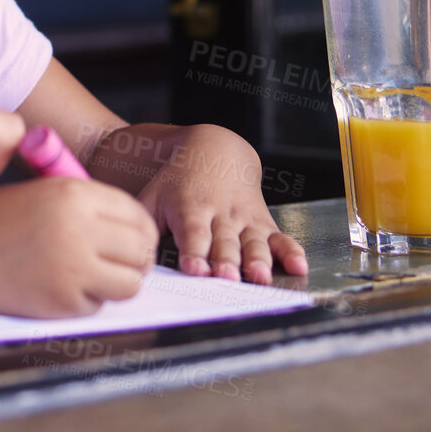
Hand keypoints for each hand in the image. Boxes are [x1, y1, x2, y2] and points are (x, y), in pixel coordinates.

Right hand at [0, 177, 158, 317]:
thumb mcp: (41, 191)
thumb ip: (86, 204)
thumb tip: (134, 228)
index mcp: (74, 193)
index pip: (136, 215)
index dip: (139, 229)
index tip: (131, 238)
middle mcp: (79, 228)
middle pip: (141, 250)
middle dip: (135, 258)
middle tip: (118, 261)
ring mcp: (72, 268)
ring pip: (131, 283)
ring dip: (118, 281)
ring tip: (95, 274)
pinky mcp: (62, 301)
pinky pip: (99, 304)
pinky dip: (88, 300)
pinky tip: (61, 285)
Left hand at [134, 124, 307, 283]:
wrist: (214, 151)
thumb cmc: (177, 182)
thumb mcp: (153, 197)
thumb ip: (143, 226)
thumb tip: (132, 257)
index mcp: (191, 208)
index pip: (193, 232)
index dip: (194, 251)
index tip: (195, 269)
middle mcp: (221, 215)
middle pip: (225, 242)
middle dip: (226, 261)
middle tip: (228, 279)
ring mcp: (245, 220)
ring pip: (254, 242)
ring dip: (258, 260)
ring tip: (260, 277)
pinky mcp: (264, 224)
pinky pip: (281, 238)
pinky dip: (292, 252)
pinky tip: (298, 267)